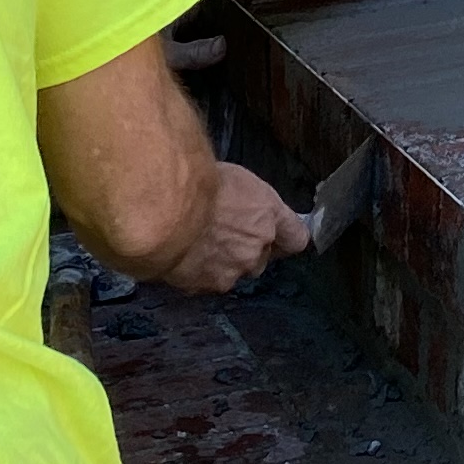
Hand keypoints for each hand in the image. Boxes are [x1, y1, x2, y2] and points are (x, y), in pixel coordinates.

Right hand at [157, 163, 307, 293]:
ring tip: (194, 245)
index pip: (296, 237)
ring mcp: (234, 270)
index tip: (275, 235)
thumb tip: (243, 204)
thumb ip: (246, 200)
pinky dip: (195, 273)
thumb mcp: (231, 177)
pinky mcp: (208, 285)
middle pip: (261, 258)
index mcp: (268, 214)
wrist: (167, 211)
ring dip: (219, 263)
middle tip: (220, 235)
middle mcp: (257, 247)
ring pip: (232, 272)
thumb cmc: (197, 182)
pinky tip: (180, 256)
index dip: (285, 238)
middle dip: (245, 251)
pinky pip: (205, 282)